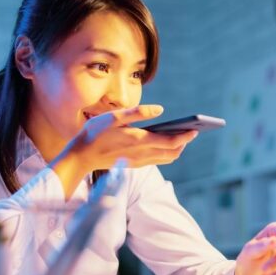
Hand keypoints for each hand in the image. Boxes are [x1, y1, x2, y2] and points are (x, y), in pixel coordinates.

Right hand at [50, 105, 197, 197]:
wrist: (80, 156)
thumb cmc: (96, 132)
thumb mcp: (114, 116)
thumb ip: (138, 112)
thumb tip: (160, 110)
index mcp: (139, 141)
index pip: (171, 142)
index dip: (185, 137)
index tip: (195, 130)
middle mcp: (142, 154)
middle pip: (172, 153)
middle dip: (183, 143)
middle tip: (190, 131)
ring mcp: (138, 162)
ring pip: (166, 159)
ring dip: (175, 149)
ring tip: (179, 136)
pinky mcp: (133, 165)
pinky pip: (156, 161)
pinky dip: (164, 153)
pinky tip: (162, 142)